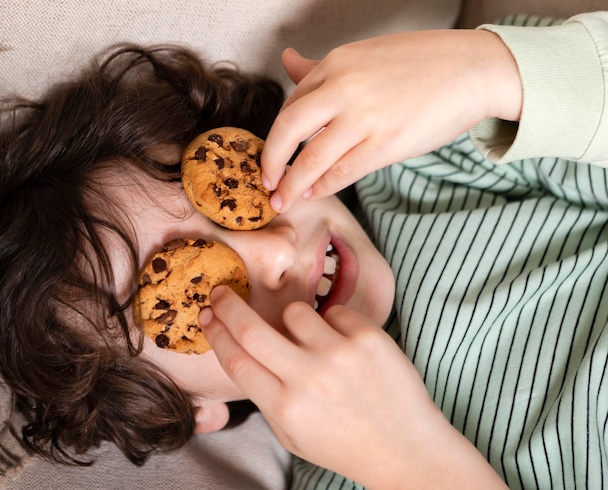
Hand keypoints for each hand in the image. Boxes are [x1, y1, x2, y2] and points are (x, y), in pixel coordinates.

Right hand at [200, 287, 506, 488]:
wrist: (406, 448)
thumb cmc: (344, 442)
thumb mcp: (291, 433)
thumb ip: (264, 394)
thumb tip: (240, 347)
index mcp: (285, 408)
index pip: (236, 360)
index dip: (215, 334)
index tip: (206, 317)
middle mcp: (309, 378)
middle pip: (252, 329)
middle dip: (229, 305)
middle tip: (221, 292)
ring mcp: (340, 354)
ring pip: (294, 312)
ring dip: (294, 321)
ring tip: (315, 344)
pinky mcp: (368, 337)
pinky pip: (333, 311)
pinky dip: (333, 324)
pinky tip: (347, 349)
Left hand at [261, 29, 521, 212]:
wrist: (472, 69)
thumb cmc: (420, 63)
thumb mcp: (363, 56)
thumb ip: (321, 67)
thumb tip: (288, 60)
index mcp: (336, 64)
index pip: (292, 104)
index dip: (277, 136)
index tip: (272, 155)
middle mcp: (343, 88)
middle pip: (287, 130)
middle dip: (271, 162)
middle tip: (266, 183)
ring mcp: (363, 118)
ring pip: (311, 159)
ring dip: (292, 185)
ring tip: (282, 200)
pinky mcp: (385, 144)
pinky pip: (342, 172)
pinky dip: (323, 187)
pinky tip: (313, 194)